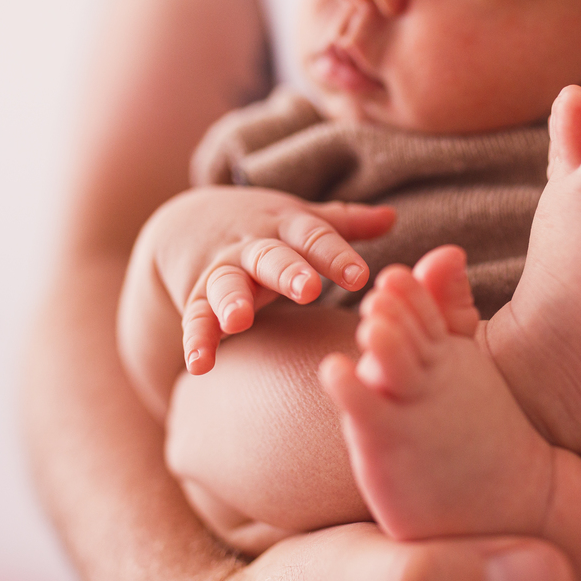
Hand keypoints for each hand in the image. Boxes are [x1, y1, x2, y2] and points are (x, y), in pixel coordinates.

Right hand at [144, 186, 394, 373]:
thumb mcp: (302, 220)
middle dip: (289, 272)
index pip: (315, 237)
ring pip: (225, 283)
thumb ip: (345, 224)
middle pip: (271, 256)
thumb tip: (391, 216)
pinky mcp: (196, 297)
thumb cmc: (266, 229)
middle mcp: (254, 247)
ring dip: (230, 301)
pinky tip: (199, 365)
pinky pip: (194, 318)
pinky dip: (195, 340)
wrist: (189, 222)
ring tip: (238, 321)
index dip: (337, 256)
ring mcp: (222, 271)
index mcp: (287, 228)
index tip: (361, 276)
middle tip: (308, 290)